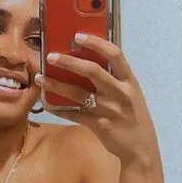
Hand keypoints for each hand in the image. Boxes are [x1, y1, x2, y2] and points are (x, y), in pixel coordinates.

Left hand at [35, 35, 158, 167]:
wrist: (141, 146)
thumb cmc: (133, 114)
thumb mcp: (131, 92)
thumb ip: (115, 78)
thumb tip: (88, 60)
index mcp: (129, 80)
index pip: (115, 54)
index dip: (96, 43)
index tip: (78, 36)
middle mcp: (120, 92)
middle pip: (93, 71)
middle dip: (69, 62)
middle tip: (51, 56)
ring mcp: (109, 109)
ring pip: (78, 93)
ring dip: (56, 84)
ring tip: (40, 78)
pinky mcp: (99, 125)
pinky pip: (74, 115)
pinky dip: (58, 109)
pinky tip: (47, 103)